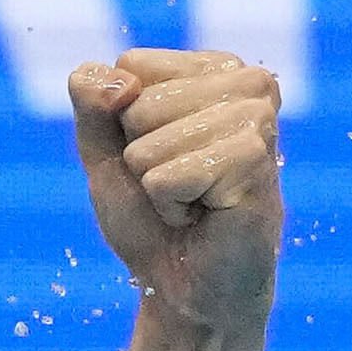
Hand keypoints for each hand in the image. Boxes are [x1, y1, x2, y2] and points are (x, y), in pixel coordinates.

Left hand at [68, 48, 280, 341]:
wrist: (186, 284)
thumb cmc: (151, 217)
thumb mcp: (106, 152)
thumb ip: (93, 102)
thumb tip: (120, 81)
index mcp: (215, 68)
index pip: (131, 66)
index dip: (122, 124)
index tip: (156, 157)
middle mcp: (248, 82)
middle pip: (137, 103)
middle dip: (138, 157)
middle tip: (176, 185)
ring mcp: (258, 117)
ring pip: (148, 142)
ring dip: (154, 185)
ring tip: (191, 200)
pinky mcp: (254, 157)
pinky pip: (165, 177)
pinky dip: (169, 206)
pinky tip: (204, 213)